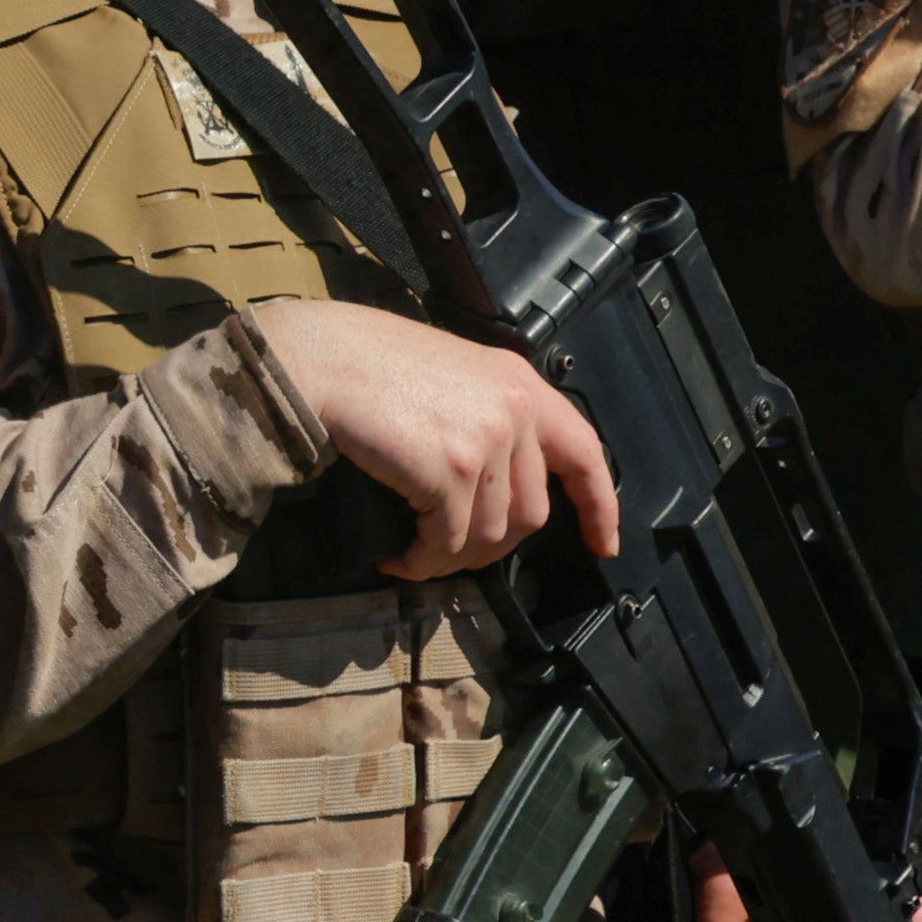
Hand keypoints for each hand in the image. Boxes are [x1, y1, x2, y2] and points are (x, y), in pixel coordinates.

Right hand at [255, 301, 622, 582]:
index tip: (602, 544)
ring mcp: (486, 440)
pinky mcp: (451, 471)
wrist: (319, 359)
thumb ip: (490, 417)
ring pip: (489, 535)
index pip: (583, 453)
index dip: (598, 506)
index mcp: (520, 383)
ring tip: (414, 554)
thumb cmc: (367, 365)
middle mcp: (514, 409)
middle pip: (531, 513)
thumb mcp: (453, 375)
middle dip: (492, 547)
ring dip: (449, 558)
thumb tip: (496, 490)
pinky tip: (397, 557)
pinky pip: (446, 542)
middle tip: (450, 551)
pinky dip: (420, 562)